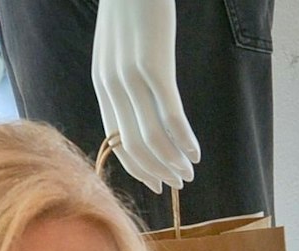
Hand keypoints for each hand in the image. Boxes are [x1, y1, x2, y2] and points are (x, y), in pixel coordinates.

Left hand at [91, 0, 199, 192]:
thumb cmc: (131, 9)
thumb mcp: (118, 46)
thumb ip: (123, 76)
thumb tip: (139, 106)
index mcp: (102, 81)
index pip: (116, 139)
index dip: (137, 167)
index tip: (157, 183)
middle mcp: (112, 83)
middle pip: (133, 144)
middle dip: (157, 171)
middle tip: (179, 185)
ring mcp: (132, 76)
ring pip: (152, 136)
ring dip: (173, 161)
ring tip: (190, 173)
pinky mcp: (155, 66)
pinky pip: (171, 115)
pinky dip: (185, 140)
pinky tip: (197, 152)